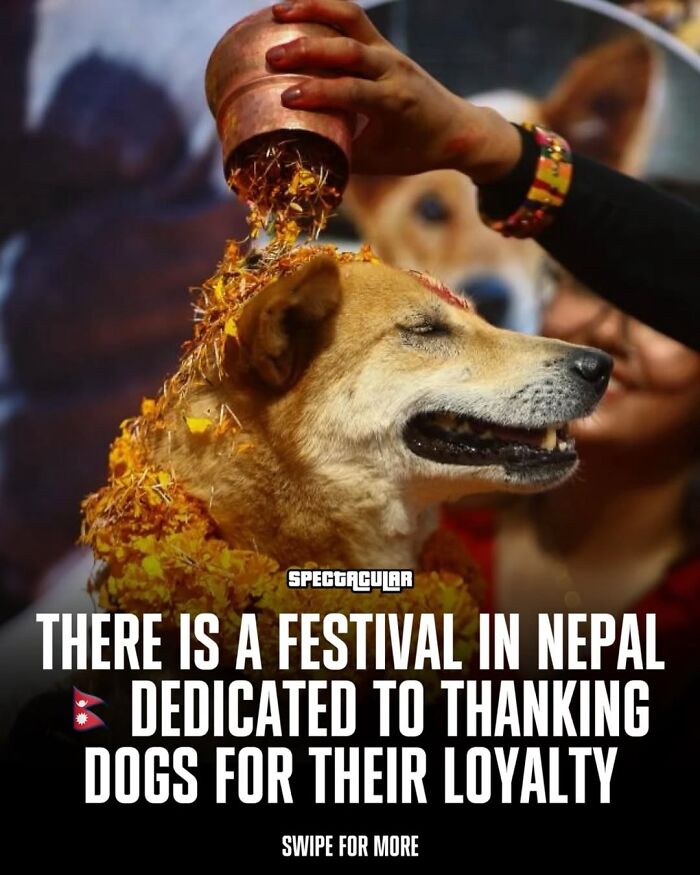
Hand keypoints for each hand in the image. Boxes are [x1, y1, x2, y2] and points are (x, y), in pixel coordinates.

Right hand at [267, 0, 521, 181]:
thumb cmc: (413, 151)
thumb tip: (299, 158)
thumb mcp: (378, 161)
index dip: (320, 93)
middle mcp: (393, 70)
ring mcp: (388, 51)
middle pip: (349, 49)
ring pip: (352, 18)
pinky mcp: (382, 44)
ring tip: (278, 13)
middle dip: (309, 50)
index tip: (287, 97)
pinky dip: (324, 9)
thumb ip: (342, 157)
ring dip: (315, 10)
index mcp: (395, 102)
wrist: (456, 129)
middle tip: (273, 56)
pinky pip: (353, 17)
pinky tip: (295, 9)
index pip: (354, 91)